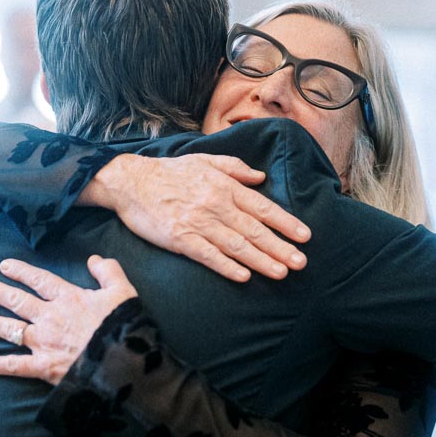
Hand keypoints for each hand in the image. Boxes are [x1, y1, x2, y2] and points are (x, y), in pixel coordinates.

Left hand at [0, 255, 136, 384]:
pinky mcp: (43, 367)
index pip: (39, 280)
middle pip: (16, 301)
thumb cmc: (125, 328)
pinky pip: (13, 365)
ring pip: (9, 329)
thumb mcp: (123, 293)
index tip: (4, 265)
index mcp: (69, 299)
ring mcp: (44, 343)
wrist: (123, 363)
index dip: (21, 271)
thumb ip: (109, 272)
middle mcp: (50, 318)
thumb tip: (95, 259)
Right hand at [81, 153, 309, 282]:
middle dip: (280, 247)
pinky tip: (244, 276)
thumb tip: (261, 177)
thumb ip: (235, 168)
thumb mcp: (204, 160)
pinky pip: (208, 255)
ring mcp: (197, 223)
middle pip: (254, 230)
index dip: (285, 222)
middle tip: (301, 262)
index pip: (262, 207)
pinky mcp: (179, 239)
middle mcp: (215, 205)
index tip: (305, 236)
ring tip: (281, 272)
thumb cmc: (168, 172)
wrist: (130, 182)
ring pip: (236, 245)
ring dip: (261, 260)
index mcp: (224, 186)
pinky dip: (227, 266)